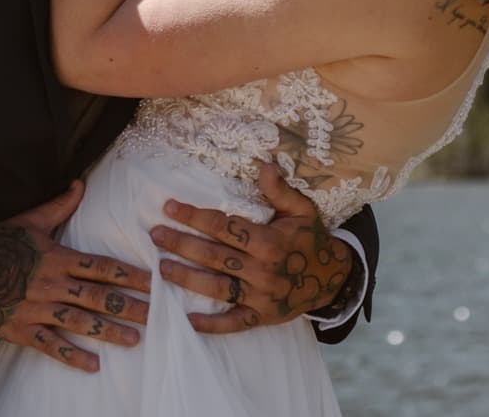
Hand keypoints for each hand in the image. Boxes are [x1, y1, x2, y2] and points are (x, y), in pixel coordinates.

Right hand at [0, 181, 151, 372]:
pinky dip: (71, 356)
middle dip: (129, 305)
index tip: (153, 281)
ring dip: (108, 331)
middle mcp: (52, 284)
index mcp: (58, 258)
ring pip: (80, 322)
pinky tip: (93, 364)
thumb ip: (60, 206)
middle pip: (98, 296)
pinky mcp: (21, 329)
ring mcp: (37, 308)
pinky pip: (50, 345)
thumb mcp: (32, 220)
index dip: (129, 275)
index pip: (102, 267)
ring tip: (134, 339)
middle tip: (156, 314)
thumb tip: (80, 184)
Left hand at [152, 162, 353, 333]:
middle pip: (214, 256)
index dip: (195, 216)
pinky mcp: (261, 316)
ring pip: (217, 287)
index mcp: (270, 241)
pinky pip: (234, 323)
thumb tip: (265, 164)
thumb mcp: (302, 210)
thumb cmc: (310, 239)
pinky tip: (188, 320)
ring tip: (161, 268)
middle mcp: (263, 270)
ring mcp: (261, 296)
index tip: (170, 207)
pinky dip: (211, 324)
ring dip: (187, 278)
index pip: (224, 226)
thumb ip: (280, 190)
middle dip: (182, 244)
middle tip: (155, 235)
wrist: (333, 278)